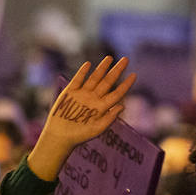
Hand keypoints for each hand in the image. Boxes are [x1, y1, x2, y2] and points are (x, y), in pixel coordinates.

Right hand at [27, 56, 135, 179]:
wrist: (60, 136)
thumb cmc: (80, 135)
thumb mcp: (97, 129)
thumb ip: (109, 118)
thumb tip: (122, 106)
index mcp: (102, 107)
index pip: (117, 93)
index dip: (126, 85)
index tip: (134, 75)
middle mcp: (94, 98)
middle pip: (108, 82)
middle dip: (117, 70)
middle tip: (126, 59)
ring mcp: (82, 94)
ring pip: (94, 78)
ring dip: (102, 68)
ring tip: (110, 58)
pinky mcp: (70, 92)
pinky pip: (77, 80)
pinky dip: (82, 72)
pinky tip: (88, 64)